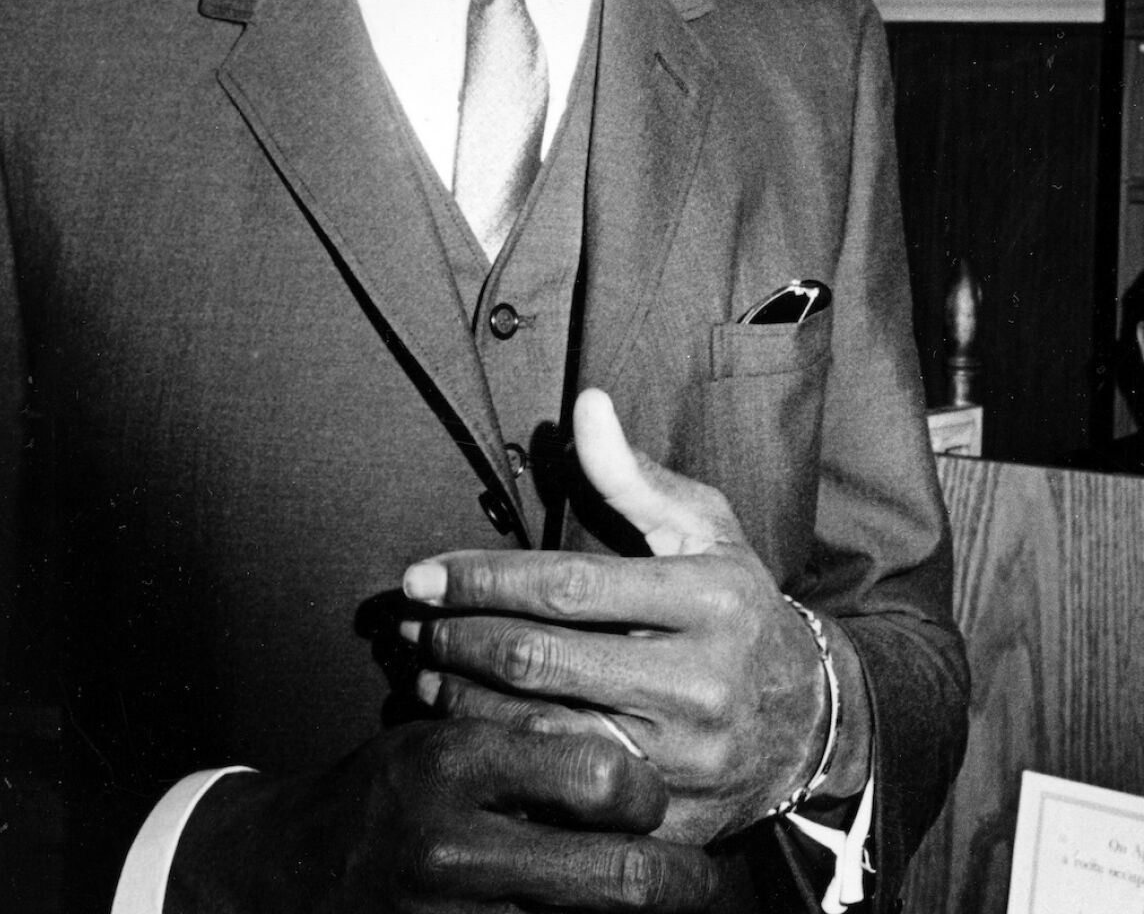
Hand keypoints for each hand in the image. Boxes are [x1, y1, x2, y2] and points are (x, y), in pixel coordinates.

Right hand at [170, 716, 724, 911]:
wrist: (288, 874)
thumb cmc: (383, 792)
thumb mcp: (442, 735)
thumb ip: (524, 734)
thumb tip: (631, 739)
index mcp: (456, 763)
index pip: (597, 772)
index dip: (645, 790)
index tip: (656, 794)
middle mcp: (456, 848)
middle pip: (619, 877)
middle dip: (682, 883)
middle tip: (709, 880)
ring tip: (682, 905)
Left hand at [402, 390, 838, 846]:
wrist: (812, 722)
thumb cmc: (739, 606)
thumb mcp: (705, 530)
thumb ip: (634, 475)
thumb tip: (584, 404)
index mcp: (708, 599)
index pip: (568, 586)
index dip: (483, 580)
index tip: (422, 575)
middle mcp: (699, 681)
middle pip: (542, 661)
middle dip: (457, 641)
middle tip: (409, 627)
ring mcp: (685, 759)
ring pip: (540, 732)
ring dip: (462, 703)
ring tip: (420, 675)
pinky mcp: (669, 818)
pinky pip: (561, 795)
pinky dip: (502, 763)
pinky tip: (464, 736)